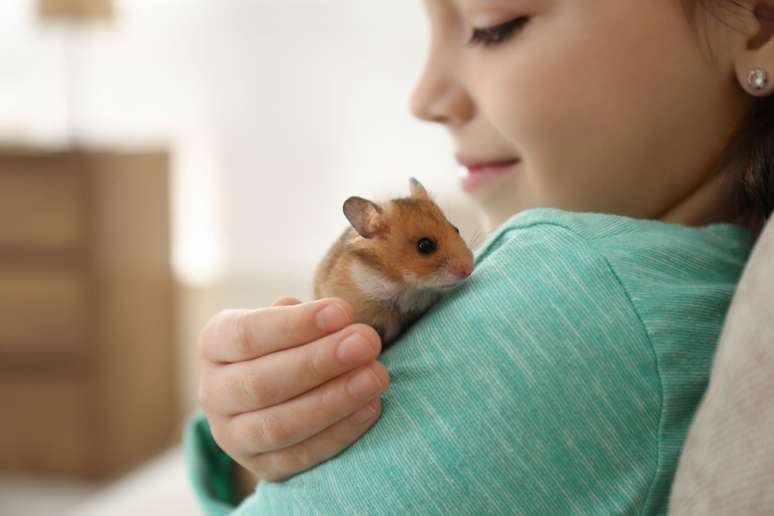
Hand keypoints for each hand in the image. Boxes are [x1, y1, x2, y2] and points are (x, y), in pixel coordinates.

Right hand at [197, 296, 388, 485]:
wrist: (284, 391)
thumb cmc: (293, 341)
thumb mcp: (290, 320)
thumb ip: (305, 316)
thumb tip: (335, 317)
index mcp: (214, 344)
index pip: (246, 335)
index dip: (295, 325)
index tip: (343, 311)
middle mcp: (212, 392)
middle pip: (261, 382)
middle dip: (320, 362)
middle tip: (366, 342)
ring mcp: (231, 436)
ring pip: (277, 426)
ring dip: (333, 401)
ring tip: (376, 376)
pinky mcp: (260, 468)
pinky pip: (298, 457)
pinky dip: (338, 434)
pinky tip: (370, 408)